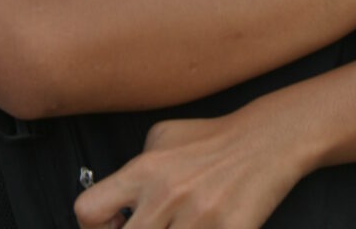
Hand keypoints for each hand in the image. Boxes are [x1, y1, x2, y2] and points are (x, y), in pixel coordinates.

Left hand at [74, 102, 301, 228]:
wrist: (266, 140)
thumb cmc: (212, 140)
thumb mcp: (162, 136)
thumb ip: (133, 167)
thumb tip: (113, 203)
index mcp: (145, 169)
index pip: (89, 210)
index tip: (112, 228)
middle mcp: (166, 194)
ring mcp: (198, 218)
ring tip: (176, 227)